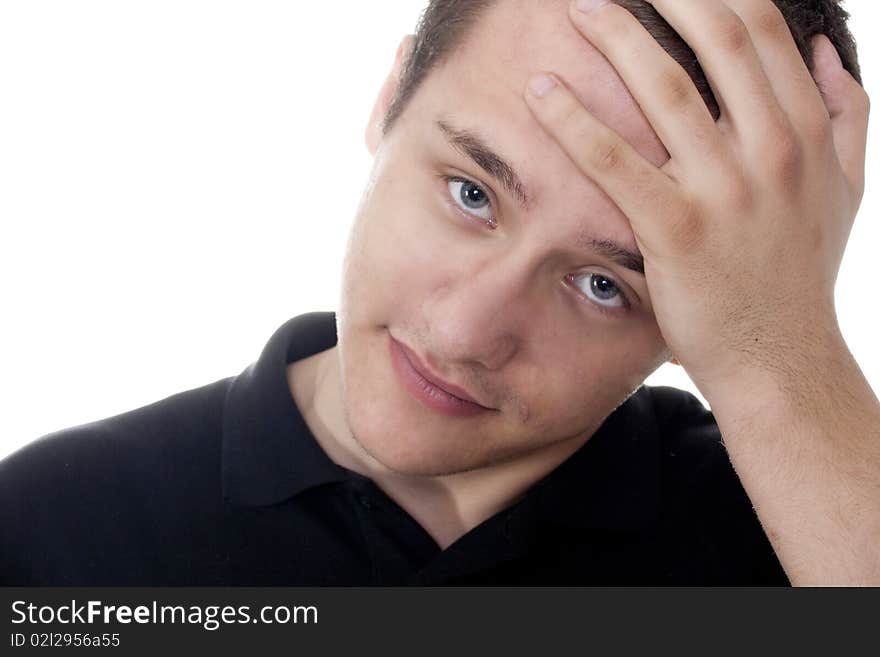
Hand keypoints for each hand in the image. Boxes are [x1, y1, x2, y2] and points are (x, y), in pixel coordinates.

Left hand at [524, 0, 869, 394]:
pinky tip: (539, 93)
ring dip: (614, 38)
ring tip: (578, 11)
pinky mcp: (675, 229)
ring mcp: (724, 188)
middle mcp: (772, 149)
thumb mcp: (844, 190)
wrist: (780, 358)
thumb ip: (846, 116)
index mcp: (808, 131)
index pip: (761, 30)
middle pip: (717, 38)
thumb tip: (825, 53)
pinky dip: (572, 120)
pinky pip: (614, 160)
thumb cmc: (799, 277)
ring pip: (663, 88)